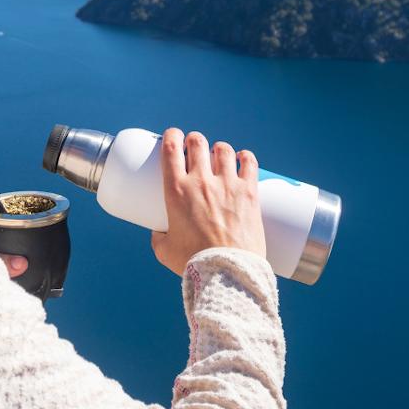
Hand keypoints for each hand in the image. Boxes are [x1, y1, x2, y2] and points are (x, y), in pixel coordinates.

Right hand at [150, 128, 267, 275]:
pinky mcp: (249, 193)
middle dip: (194, 140)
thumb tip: (158, 233)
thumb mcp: (164, 250)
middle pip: (198, 143)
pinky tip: (243, 159)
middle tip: (195, 148)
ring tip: (218, 155)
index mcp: (176, 191)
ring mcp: (227, 185)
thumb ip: (159, 237)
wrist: (226, 272)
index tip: (173, 137)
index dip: (172, 136)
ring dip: (219, 148)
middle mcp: (201, 182)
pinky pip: (249, 163)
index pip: (171, 148)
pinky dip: (245, 157)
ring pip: (223, 150)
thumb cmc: (193, 263)